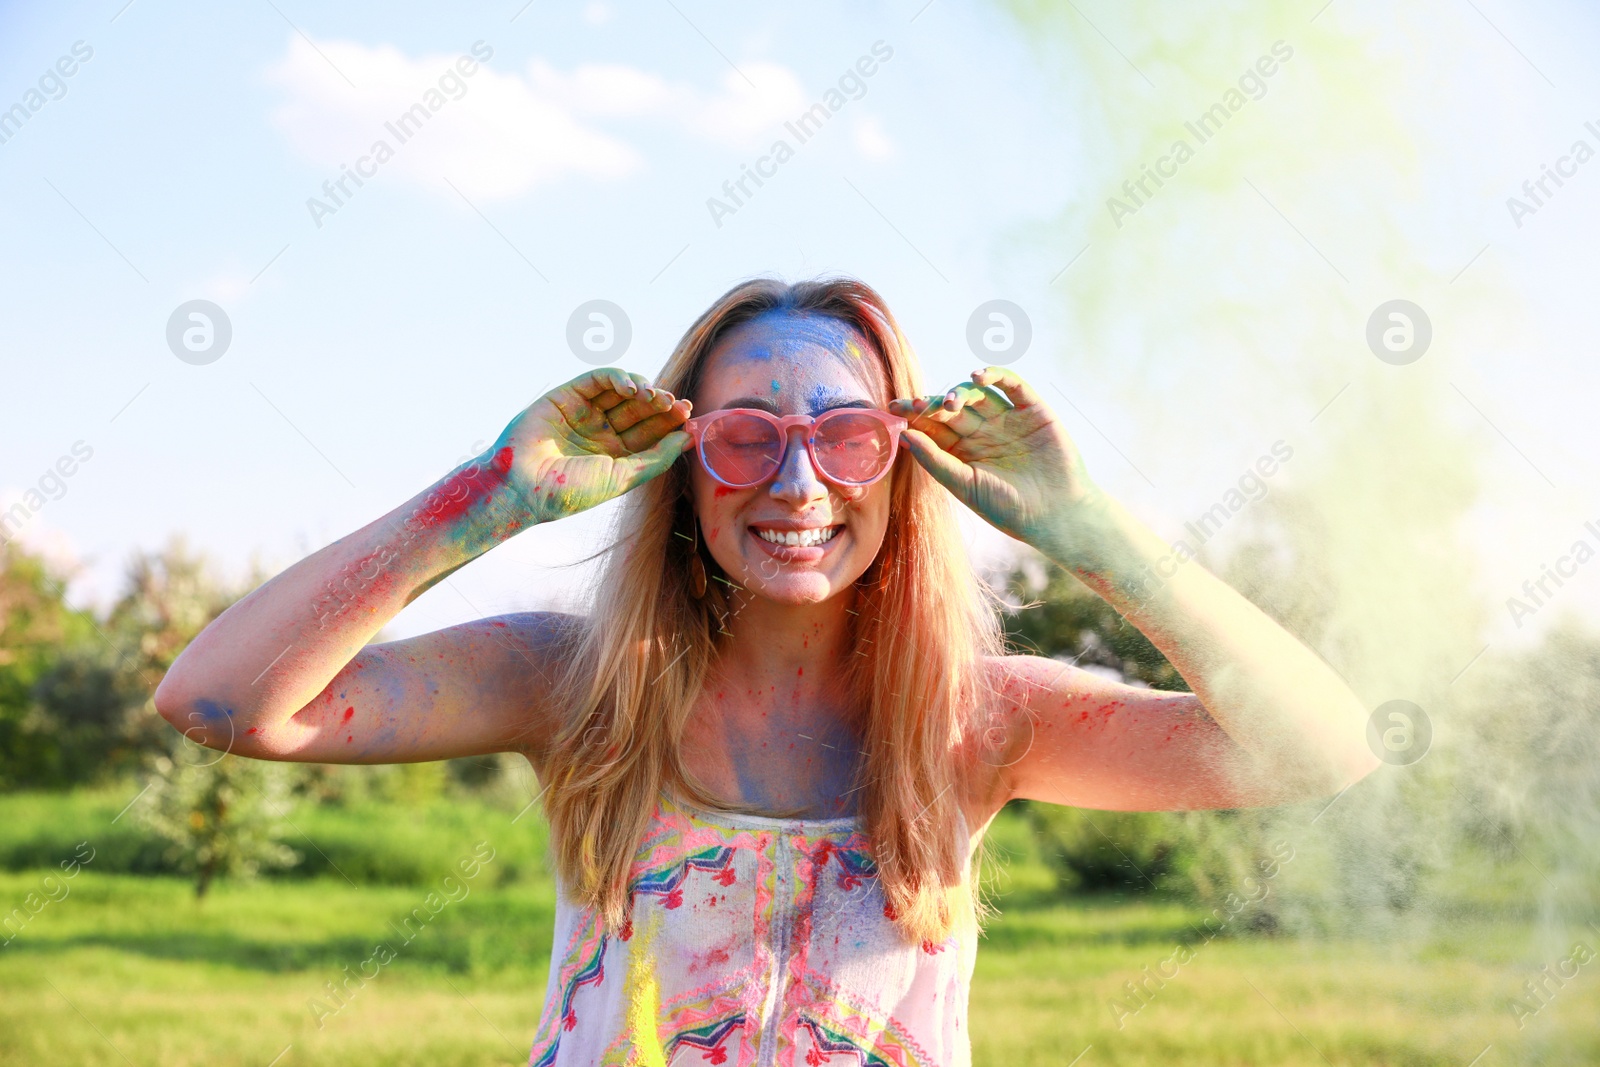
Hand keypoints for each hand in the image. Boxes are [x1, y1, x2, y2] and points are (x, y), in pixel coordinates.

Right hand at [495, 368, 690, 522]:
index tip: (690, 418)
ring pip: (622, 392)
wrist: (523, 486)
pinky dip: (618, 378)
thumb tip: (689, 438)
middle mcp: (601, 432)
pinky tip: (632, 388)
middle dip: (661, 406)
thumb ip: (657, 458)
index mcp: (616, 455)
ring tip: (656, 398)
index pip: (651, 433)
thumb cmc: (571, 491)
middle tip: (678, 405)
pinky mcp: (567, 395)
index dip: (671, 423)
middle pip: (640, 410)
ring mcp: (584, 413)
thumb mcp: (623, 477)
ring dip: (644, 390)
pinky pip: (598, 379)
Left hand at [888, 367, 1098, 558]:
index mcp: (963, 451)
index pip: (934, 427)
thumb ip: (935, 461)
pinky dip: (996, 375)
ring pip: (978, 394)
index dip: (915, 416)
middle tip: (917, 404)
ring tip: (951, 402)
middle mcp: (983, 432)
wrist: (1056, 515)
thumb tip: (903, 435)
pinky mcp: (1032, 410)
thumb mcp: (965, 486)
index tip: (893, 409)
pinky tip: (978, 376)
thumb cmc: (1008, 508)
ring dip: (961, 392)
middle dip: (934, 404)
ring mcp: (1007, 419)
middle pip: (953, 408)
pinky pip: (1012, 385)